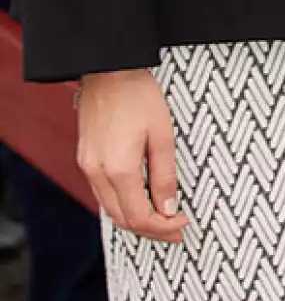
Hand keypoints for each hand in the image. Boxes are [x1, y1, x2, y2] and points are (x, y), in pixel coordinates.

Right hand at [77, 69, 187, 242]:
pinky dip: (123, 204)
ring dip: (136, 219)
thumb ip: (164, 175)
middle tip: (176, 229)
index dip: (163, 227)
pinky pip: (103, 193)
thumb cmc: (139, 96)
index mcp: (118, 169)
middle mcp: (97, 173)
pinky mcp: (85, 158)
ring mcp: (88, 166)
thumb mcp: (162, 135)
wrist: (108, 70)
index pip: (139, 217)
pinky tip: (141, 199)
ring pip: (110, 209)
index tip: (183, 223)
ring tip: (162, 219)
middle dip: (151, 230)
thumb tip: (168, 208)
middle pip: (123, 219)